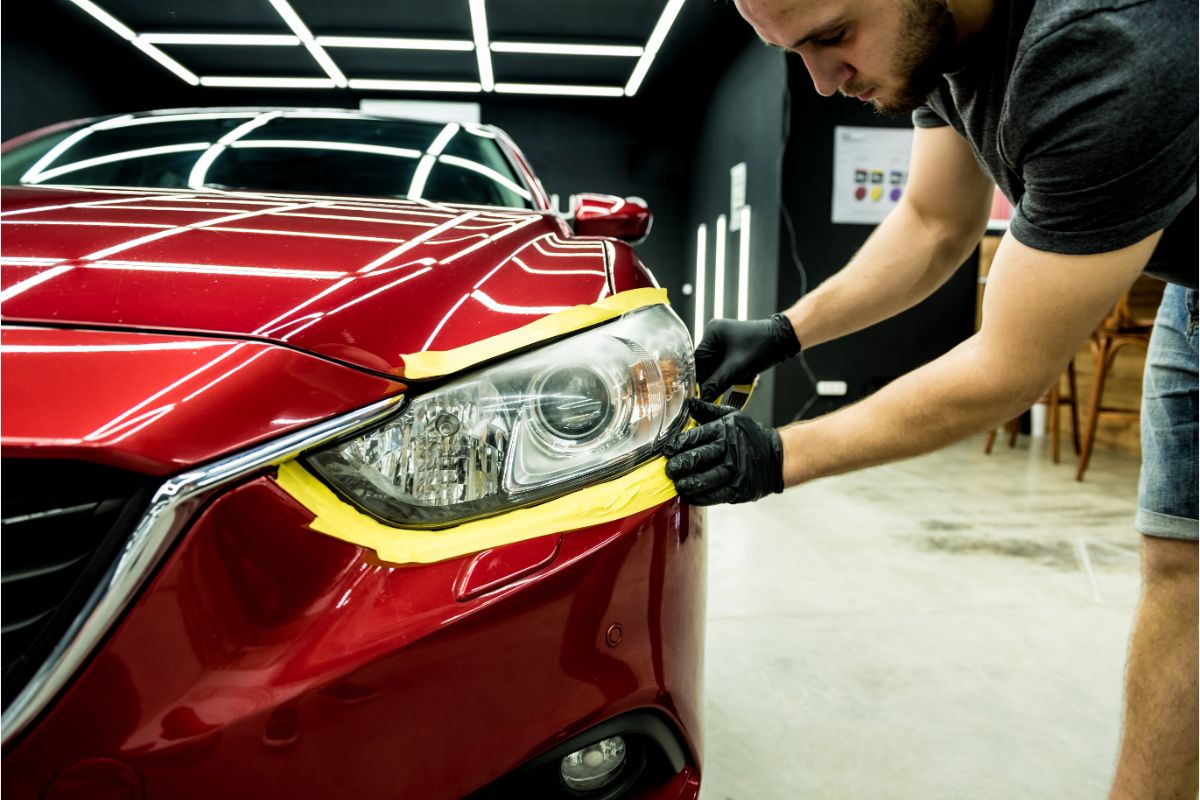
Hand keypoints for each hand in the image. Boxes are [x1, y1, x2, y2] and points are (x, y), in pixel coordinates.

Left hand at [664, 398, 784, 505]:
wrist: (775, 456)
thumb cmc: (749, 436)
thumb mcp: (731, 416)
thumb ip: (707, 411)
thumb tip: (688, 402)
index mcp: (724, 430)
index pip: (696, 437)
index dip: (678, 444)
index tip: (667, 450)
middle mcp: (729, 450)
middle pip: (699, 458)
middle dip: (680, 465)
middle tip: (669, 469)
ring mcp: (735, 471)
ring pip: (706, 478)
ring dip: (688, 483)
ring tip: (677, 484)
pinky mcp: (739, 488)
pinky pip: (716, 495)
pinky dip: (701, 497)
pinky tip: (690, 495)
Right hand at [695, 314, 800, 401]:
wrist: (783, 340)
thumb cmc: (762, 347)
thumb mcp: (736, 368)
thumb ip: (717, 384)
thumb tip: (703, 398)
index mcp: (712, 332)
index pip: (697, 360)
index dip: (698, 379)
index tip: (698, 395)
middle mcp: (714, 335)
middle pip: (704, 364)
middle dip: (709, 379)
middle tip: (710, 396)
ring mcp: (722, 341)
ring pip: (712, 366)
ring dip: (717, 378)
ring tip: (721, 389)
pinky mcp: (730, 347)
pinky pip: (721, 364)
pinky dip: (724, 374)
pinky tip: (729, 381)